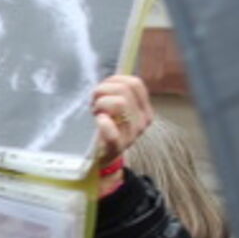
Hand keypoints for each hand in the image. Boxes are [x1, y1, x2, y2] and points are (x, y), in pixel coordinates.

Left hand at [91, 74, 153, 191]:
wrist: (105, 157)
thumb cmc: (108, 127)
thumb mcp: (118, 109)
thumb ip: (117, 93)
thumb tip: (109, 79)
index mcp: (144, 109)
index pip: (135, 83)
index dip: (114, 80)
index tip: (103, 90)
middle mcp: (142, 120)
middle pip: (124, 90)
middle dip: (103, 91)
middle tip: (94, 103)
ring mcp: (131, 134)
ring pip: (120, 103)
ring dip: (100, 104)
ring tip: (94, 112)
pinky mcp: (117, 147)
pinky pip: (113, 133)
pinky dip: (104, 124)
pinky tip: (99, 121)